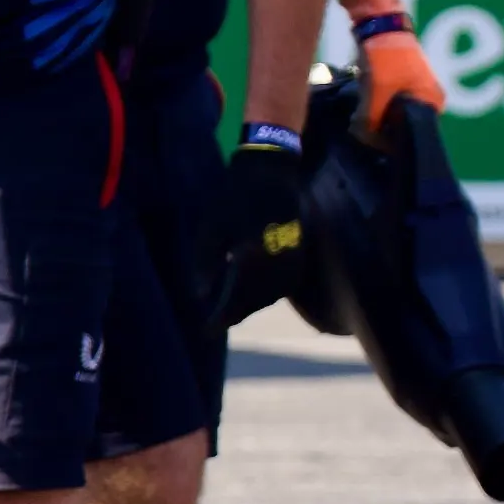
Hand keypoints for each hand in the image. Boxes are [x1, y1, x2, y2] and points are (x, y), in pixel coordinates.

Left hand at [217, 135, 308, 321]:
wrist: (271, 173)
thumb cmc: (234, 197)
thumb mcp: (211, 228)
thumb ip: (205, 263)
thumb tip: (202, 295)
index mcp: (253, 255)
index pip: (238, 297)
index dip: (222, 317)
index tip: (207, 330)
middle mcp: (277, 261)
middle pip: (258, 300)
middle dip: (236, 314)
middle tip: (216, 323)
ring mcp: (293, 258)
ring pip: (274, 295)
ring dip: (253, 307)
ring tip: (232, 311)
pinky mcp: (301, 252)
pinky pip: (287, 284)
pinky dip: (270, 295)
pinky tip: (254, 295)